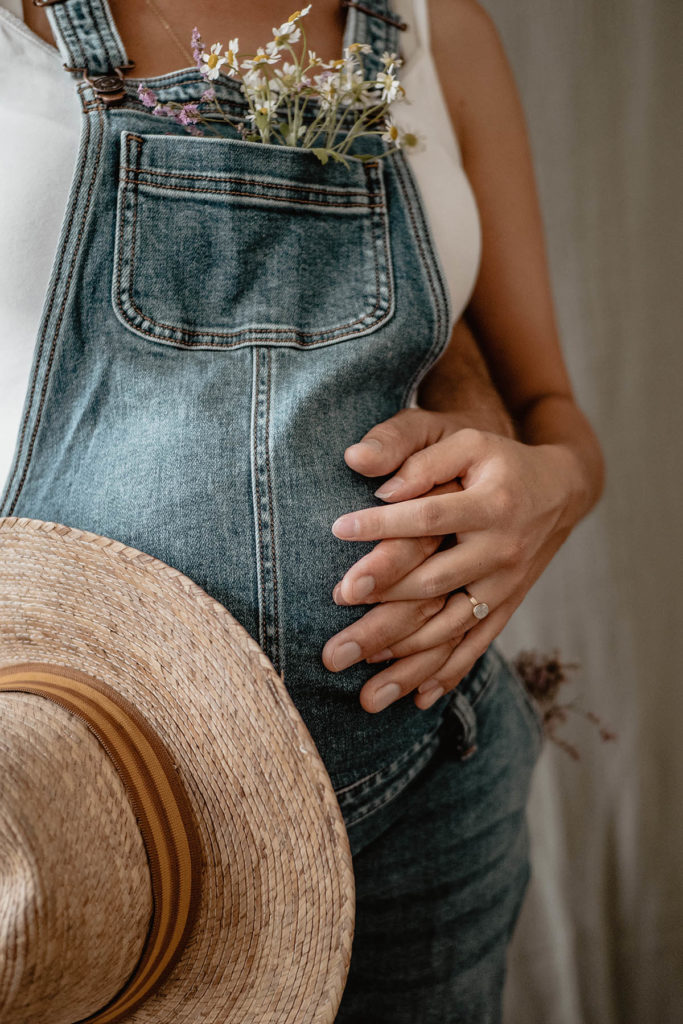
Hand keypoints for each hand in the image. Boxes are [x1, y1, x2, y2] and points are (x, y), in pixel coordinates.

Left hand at [322, 408, 584, 713]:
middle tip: (332, 648)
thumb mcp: (465, 441)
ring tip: (362, 692)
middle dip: (379, 618)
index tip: (336, 530)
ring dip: (407, 662)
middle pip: (432, 587)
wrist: (559, 491)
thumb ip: (418, 453)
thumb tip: (366, 471)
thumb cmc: (497, 460)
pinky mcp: (507, 606)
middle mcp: (501, 550)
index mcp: (491, 503)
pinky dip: (447, 673)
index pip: (427, 518)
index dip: (382, 526)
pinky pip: (476, 645)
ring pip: (451, 630)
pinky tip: (415, 699)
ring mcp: (505, 585)